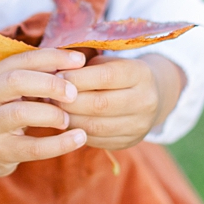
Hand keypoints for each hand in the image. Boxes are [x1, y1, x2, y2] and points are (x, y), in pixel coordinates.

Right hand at [0, 48, 89, 203]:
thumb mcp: (7, 91)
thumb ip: (34, 76)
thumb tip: (75, 62)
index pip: (22, 59)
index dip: (53, 57)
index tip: (80, 60)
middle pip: (17, 81)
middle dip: (50, 83)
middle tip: (74, 93)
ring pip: (21, 113)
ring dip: (52, 113)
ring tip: (67, 119)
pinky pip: (32, 148)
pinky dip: (59, 144)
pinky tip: (79, 138)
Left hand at [57, 53, 184, 151]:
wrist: (155, 95)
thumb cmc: (122, 73)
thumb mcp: (111, 61)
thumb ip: (86, 68)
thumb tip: (52, 75)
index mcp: (141, 74)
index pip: (106, 77)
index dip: (77, 78)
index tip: (56, 77)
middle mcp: (146, 101)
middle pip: (100, 104)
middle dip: (69, 101)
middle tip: (48, 97)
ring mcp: (140, 125)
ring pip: (96, 126)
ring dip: (69, 119)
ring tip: (52, 111)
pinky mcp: (130, 142)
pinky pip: (97, 140)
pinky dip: (77, 132)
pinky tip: (66, 123)